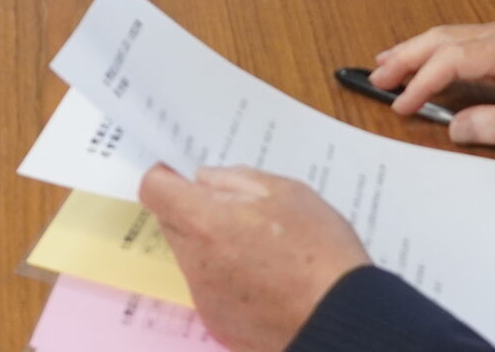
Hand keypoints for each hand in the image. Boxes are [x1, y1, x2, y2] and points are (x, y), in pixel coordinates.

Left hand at [138, 166, 368, 351]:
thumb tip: (205, 179)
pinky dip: (226, 278)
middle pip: (171, 222)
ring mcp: (202, 295)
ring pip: (191, 255)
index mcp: (204, 220)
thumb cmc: (320, 249)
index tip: (183, 174)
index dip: (166, 176)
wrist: (340, 318)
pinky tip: (264, 278)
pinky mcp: (216, 321)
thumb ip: (237, 179)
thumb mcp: (286, 191)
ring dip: (212, 244)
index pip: (154, 188)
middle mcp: (193, 260)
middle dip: (194, 210)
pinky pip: (209, 287)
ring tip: (261, 247)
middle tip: (237, 210)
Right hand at [369, 21, 494, 148]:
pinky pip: (462, 41)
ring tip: (386, 65)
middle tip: (375, 78)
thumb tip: (453, 128)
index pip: (450, 61)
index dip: (421, 83)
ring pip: (449, 36)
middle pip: (441, 39)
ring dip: (417, 50)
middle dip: (406, 57)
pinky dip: (436, 51)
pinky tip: (426, 61)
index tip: (400, 107)